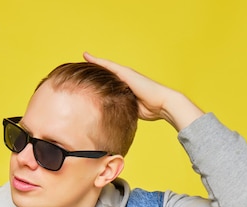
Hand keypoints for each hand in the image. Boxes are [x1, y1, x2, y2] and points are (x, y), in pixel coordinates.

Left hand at [83, 52, 203, 130]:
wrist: (163, 103)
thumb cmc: (151, 109)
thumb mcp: (132, 107)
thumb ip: (122, 106)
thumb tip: (111, 111)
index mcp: (126, 87)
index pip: (110, 82)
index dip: (100, 79)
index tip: (89, 78)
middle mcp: (126, 79)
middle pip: (107, 73)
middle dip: (96, 68)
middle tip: (83, 63)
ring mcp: (126, 75)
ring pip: (106, 67)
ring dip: (95, 62)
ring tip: (84, 56)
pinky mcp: (126, 73)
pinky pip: (108, 66)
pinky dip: (98, 61)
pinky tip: (87, 57)